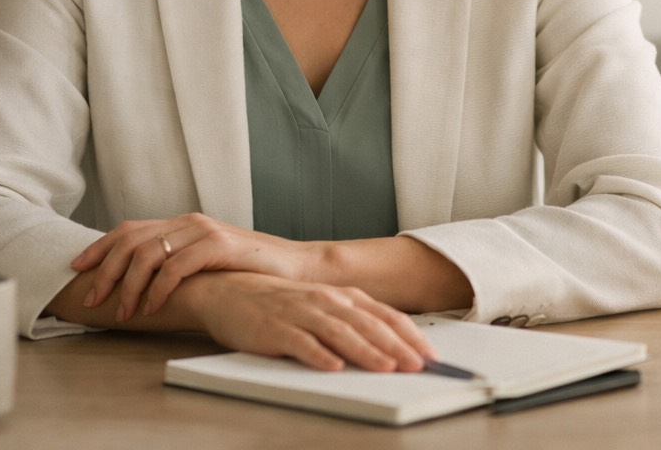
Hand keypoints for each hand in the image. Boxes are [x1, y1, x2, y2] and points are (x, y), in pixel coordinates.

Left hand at [71, 213, 314, 320]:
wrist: (296, 267)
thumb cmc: (250, 271)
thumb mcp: (207, 264)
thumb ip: (178, 264)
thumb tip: (138, 284)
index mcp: (183, 224)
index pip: (129, 229)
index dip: (99, 247)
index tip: (76, 268)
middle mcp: (189, 222)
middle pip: (131, 240)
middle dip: (106, 271)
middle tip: (94, 298)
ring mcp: (205, 231)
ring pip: (149, 253)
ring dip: (130, 285)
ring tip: (124, 312)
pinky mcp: (221, 246)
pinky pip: (177, 267)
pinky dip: (159, 289)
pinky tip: (154, 308)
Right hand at [184, 272, 438, 371]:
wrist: (229, 291)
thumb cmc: (281, 304)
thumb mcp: (323, 308)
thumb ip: (353, 324)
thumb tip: (391, 349)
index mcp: (343, 297)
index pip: (386, 316)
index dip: (411, 336)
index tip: (431, 356)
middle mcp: (326, 301)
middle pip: (369, 325)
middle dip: (397, 346)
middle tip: (418, 366)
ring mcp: (301, 313)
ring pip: (340, 332)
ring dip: (366, 351)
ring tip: (386, 368)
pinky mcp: (275, 328)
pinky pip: (300, 343)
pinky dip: (318, 354)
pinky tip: (333, 366)